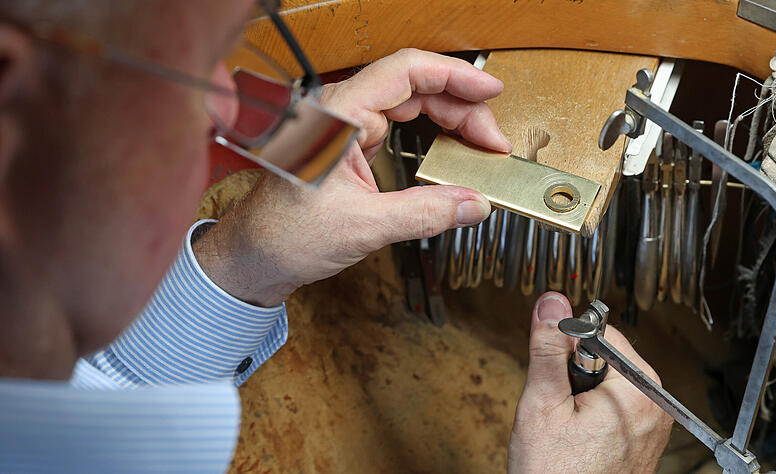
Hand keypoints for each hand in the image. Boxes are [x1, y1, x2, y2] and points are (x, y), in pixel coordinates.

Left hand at [194, 48, 511, 305]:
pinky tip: (453, 152)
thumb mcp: (363, 227)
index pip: (404, 71)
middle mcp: (342, 111)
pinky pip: (402, 127)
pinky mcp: (352, 145)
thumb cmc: (285, 234)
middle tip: (493, 142)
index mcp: (336, 114)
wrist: (256, 256)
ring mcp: (347, 126)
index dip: (454, 75)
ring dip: (451, 121)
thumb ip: (425, 213)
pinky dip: (433, 136)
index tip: (490, 88)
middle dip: (462, 108)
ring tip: (482, 146)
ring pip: (412, 106)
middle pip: (415, 87)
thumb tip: (474, 204)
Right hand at [508, 292, 672, 473]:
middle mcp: (654, 406)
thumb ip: (547, 349)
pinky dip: (591, 410)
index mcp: (638, 391)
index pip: (599, 332)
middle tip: (557, 407)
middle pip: (605, 355)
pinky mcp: (644, 438)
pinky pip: (614, 404)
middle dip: (572, 372)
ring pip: (606, 379)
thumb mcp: (541, 405)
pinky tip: (576, 436)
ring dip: (580, 392)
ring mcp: (652, 425)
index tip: (553, 374)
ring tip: (565, 426)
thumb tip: (550, 303)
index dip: (565, 347)